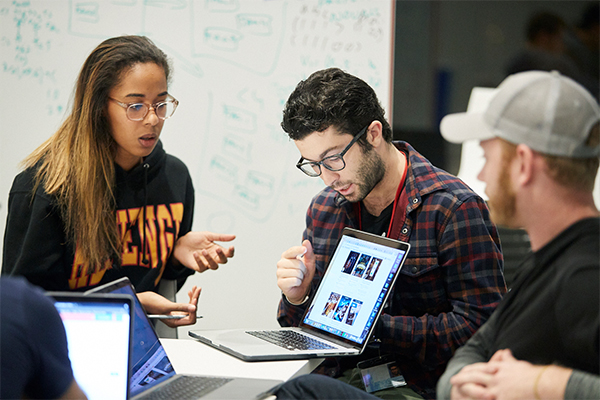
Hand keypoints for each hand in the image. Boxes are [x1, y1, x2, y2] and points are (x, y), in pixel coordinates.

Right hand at [137, 286, 201, 327]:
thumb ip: (180, 307)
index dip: (194, 310)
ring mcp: (176, 313)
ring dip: (194, 297)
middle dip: (195, 300)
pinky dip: (189, 297)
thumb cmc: (150, 304)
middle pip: (191, 312)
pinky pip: (185, 303)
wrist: (143, 299)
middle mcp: (176, 319)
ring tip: (196, 288)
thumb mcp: (166, 305)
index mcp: (174, 322)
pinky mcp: (175, 308)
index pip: (190, 319)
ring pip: (190, 306)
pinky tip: (190, 291)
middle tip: (197, 290)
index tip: (195, 299)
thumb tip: (193, 308)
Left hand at [173, 231, 234, 272]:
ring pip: (214, 266)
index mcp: (217, 249)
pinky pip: (202, 267)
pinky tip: (195, 254)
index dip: (231, 251)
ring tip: (204, 250)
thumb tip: (234, 236)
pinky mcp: (198, 267)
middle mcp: (213, 257)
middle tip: (217, 248)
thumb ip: (220, 237)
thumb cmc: (194, 239)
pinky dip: (199, 261)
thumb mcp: (208, 235)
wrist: (179, 243)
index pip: (228, 253)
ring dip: (210, 259)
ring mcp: (206, 263)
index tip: (231, 246)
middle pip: (223, 261)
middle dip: (222, 255)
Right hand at [276, 240, 314, 303]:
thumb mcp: (309, 262)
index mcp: (286, 256)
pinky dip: (298, 282)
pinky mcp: (280, 282)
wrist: (300, 288)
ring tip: (299, 277)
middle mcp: (281, 263)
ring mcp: (279, 273)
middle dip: (303, 269)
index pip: (292, 251)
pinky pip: (294, 280)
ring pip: (297, 272)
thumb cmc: (303, 274)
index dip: (299, 250)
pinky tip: (295, 283)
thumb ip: (308, 252)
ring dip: (301, 276)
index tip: (304, 249)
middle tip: (302, 272)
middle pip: (297, 264)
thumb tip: (306, 242)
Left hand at [450, 349, 568, 399]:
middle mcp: (495, 378)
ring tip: (456, 391)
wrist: (543, 384)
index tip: (462, 370)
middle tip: (452, 380)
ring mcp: (497, 390)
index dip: (470, 370)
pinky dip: (479, 399)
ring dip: (466, 390)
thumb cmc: (534, 375)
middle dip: (462, 378)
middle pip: (474, 377)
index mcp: (499, 368)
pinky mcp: (501, 399)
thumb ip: (508, 360)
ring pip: (476, 390)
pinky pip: (485, 399)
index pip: (480, 368)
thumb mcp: (518, 365)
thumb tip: (504, 352)